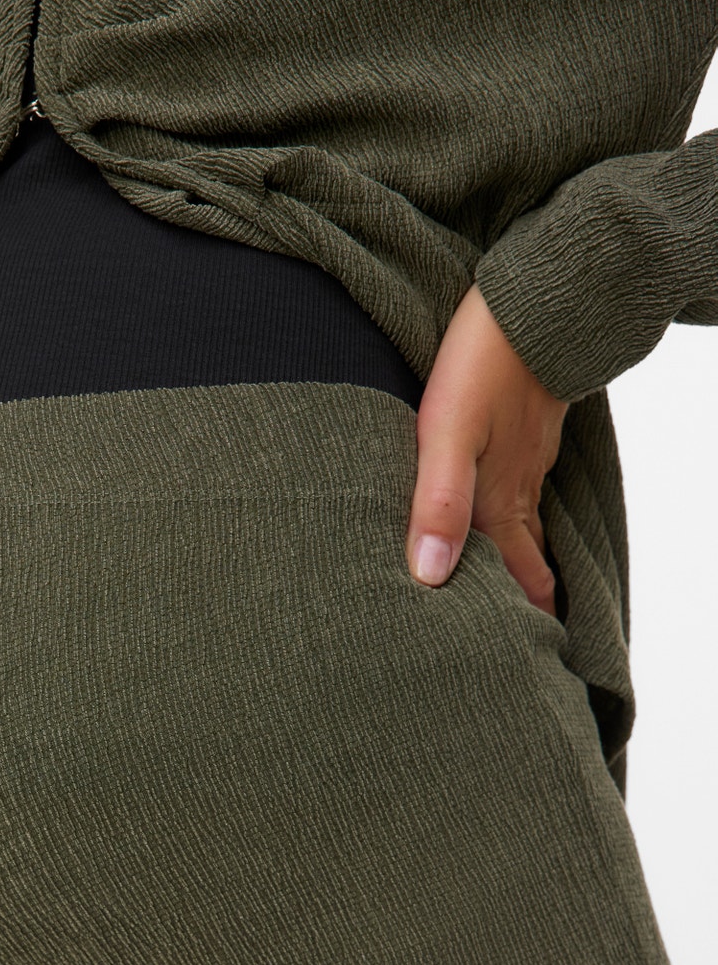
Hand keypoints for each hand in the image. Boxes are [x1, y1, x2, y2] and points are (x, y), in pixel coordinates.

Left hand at [407, 281, 568, 615]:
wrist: (535, 300)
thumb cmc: (483, 365)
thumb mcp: (447, 436)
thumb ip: (436, 505)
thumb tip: (429, 578)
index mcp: (498, 503)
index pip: (515, 580)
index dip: (519, 623)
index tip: (516, 665)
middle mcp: (517, 490)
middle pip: (527, 561)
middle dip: (525, 606)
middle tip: (522, 646)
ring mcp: (527, 460)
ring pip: (526, 527)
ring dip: (521, 564)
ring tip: (514, 598)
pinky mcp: (526, 433)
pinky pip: (524, 491)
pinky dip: (517, 521)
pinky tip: (502, 516)